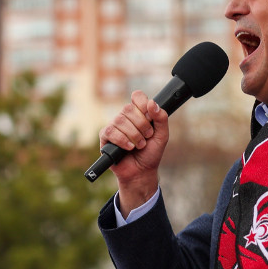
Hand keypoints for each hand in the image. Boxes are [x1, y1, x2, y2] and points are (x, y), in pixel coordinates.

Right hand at [98, 91, 168, 214]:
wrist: (142, 172)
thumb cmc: (151, 153)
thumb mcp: (162, 136)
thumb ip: (161, 118)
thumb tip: (152, 103)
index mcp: (139, 113)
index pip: (137, 96)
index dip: (142, 103)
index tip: (150, 116)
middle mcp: (125, 117)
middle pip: (128, 108)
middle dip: (141, 125)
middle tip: (147, 137)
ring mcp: (114, 126)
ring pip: (120, 120)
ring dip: (134, 135)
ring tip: (139, 146)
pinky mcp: (105, 137)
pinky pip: (111, 132)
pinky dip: (123, 141)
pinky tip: (129, 148)